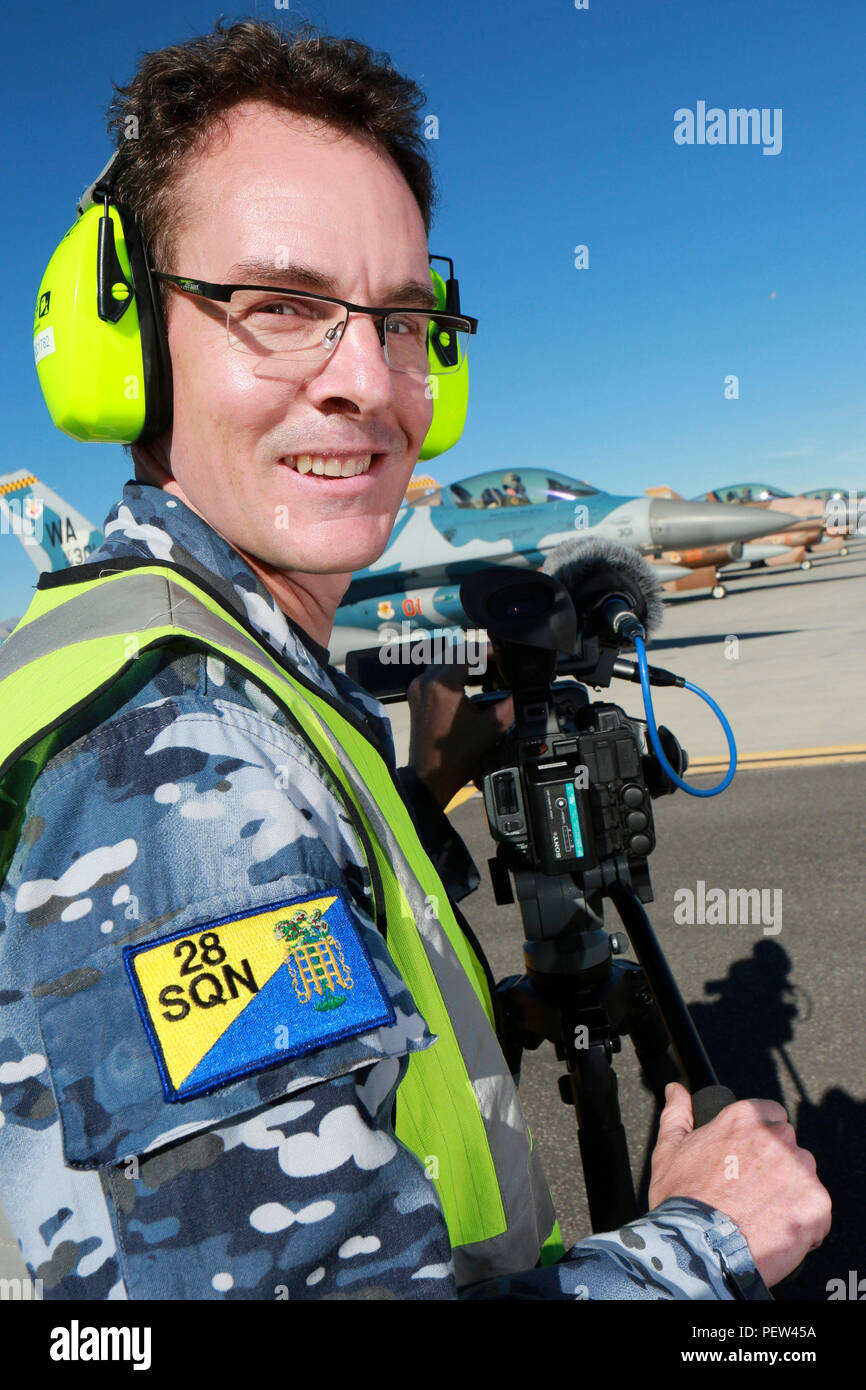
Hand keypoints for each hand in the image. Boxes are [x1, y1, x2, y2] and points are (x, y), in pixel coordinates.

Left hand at [406, 655, 513, 809]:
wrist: (430, 775)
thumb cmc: (456, 756)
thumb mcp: (491, 728)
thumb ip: (510, 705)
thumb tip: (524, 692)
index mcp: (443, 685)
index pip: (467, 652)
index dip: (487, 650)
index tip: (501, 654)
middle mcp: (426, 681)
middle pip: (454, 653)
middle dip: (476, 654)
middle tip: (495, 661)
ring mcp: (418, 688)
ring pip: (442, 661)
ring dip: (462, 662)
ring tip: (483, 669)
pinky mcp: (415, 696)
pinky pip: (434, 674)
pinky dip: (450, 672)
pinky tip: (466, 682)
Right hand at [648, 1081, 830, 1287]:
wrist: (700, 1247)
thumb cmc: (682, 1198)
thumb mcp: (669, 1150)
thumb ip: (677, 1114)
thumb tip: (675, 1089)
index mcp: (745, 1118)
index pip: (771, 1114)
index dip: (761, 1136)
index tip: (749, 1159)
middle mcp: (777, 1137)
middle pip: (788, 1146)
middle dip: (776, 1166)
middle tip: (751, 1193)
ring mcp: (800, 1170)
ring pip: (804, 1177)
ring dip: (790, 1193)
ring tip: (761, 1216)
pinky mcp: (816, 1203)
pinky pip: (817, 1211)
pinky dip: (803, 1223)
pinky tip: (776, 1233)